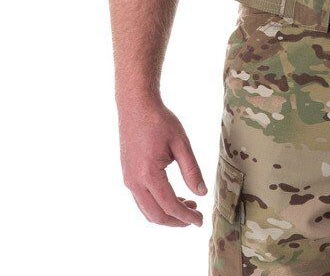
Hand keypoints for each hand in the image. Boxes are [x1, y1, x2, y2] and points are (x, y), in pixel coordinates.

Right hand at [119, 97, 206, 226]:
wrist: (136, 107)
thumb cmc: (160, 121)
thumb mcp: (181, 143)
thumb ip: (191, 170)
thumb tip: (201, 193)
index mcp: (148, 174)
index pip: (169, 205)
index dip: (186, 217)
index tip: (200, 221)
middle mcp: (134, 182)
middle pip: (156, 215)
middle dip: (177, 221)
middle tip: (196, 218)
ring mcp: (128, 179)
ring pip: (147, 210)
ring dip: (167, 214)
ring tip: (189, 206)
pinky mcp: (128, 175)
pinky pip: (142, 199)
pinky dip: (157, 204)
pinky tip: (173, 196)